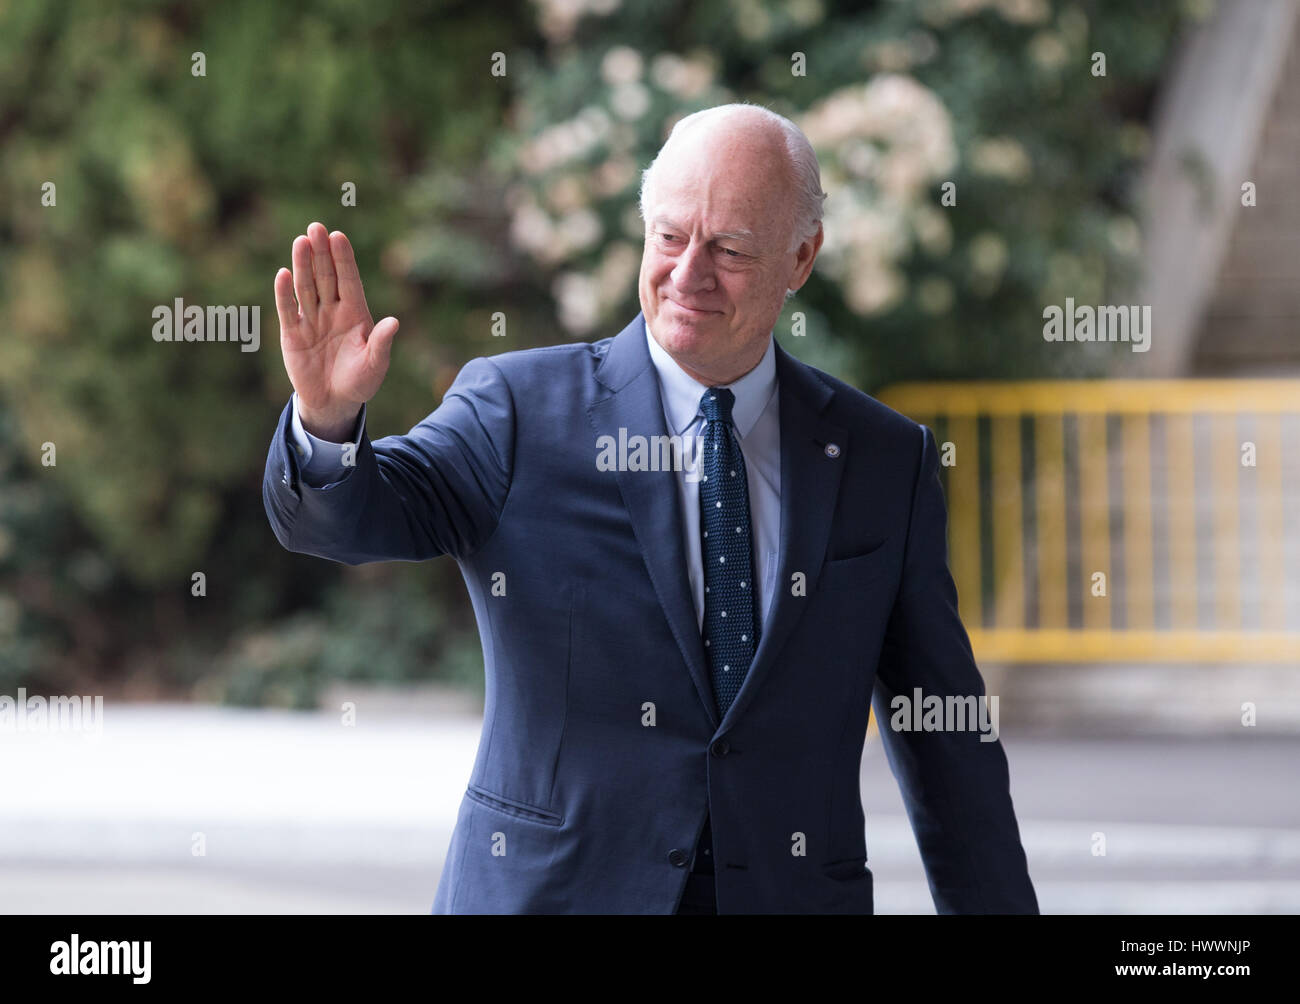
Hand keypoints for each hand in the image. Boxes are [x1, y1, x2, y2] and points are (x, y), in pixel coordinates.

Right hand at [273, 222, 398, 440]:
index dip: (344, 259)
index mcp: (355, 314)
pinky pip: (288, 310)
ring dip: (303, 265)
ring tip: (301, 241)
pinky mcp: (293, 334)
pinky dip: (285, 294)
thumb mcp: (375, 365)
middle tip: (316, 227)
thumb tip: (394, 322)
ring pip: (307, 287)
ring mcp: (311, 320)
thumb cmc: (360, 382)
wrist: (334, 402)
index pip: (349, 281)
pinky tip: (283, 274)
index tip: (338, 237)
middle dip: (321, 253)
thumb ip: (381, 343)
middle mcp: (332, 311)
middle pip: (326, 277)